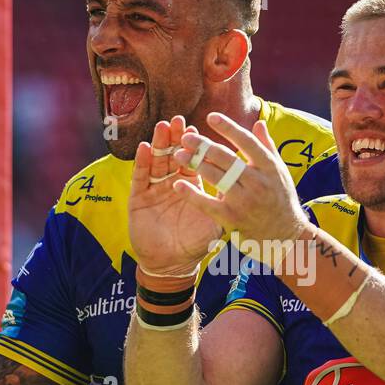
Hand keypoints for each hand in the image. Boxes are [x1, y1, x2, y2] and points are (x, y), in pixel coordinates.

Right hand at [129, 115, 222, 274]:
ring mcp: (154, 189)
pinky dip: (141, 162)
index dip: (195, 147)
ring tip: (163, 127)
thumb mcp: (215, 220)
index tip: (198, 129)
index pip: (194, 161)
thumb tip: (246, 183)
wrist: (171, 263)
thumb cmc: (194, 243)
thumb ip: (226, 200)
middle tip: (179, 121)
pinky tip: (144, 147)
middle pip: (173, 155)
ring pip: (156, 162)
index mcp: (190, 185)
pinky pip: (140, 178)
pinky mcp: (138, 199)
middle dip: (176, 138)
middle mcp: (171, 183)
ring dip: (159, 144)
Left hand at [169, 112, 307, 268]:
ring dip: (195, 164)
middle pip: (226, 158)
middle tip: (186, 137)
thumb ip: (267, 147)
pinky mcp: (233, 219)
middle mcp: (258, 182)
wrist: (285, 235)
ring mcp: (245, 201)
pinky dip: (192, 194)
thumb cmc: (281, 199)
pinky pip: (208, 204)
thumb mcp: (279, 171)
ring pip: (216, 178)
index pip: (247, 142)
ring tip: (179, 155)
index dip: (228, 128)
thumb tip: (258, 123)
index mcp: (269, 167)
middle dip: (204, 146)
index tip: (211, 117)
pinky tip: (178, 184)